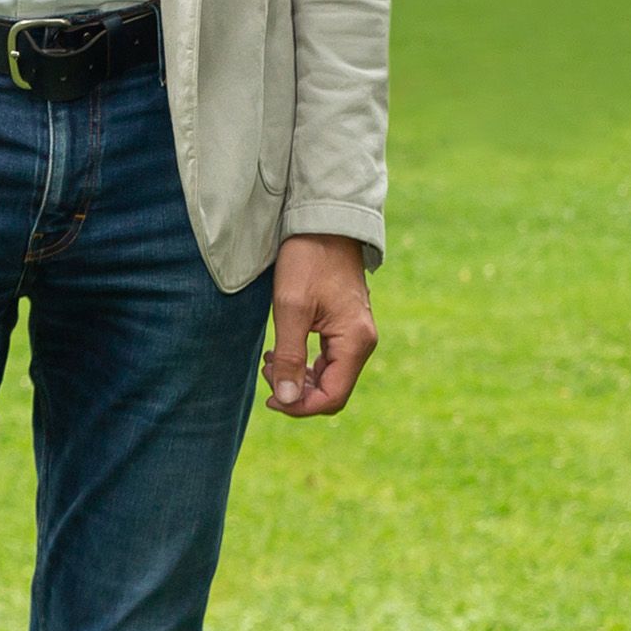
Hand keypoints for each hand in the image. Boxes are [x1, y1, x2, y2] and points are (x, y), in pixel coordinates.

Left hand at [262, 233, 375, 416]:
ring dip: (299, 377)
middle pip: (332, 390)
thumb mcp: (291, 308)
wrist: (324, 223)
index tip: (270, 399)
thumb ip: (290, 357)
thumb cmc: (308, 260)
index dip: (300, 406)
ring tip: (271, 360)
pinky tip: (282, 352)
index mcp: (355, 341)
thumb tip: (287, 400)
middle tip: (267, 370)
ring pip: (330, 376)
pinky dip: (305, 363)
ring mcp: (357, 335)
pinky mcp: (347, 327)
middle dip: (297, 390)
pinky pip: (329, 360)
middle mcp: (363, 342)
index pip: (332, 397)